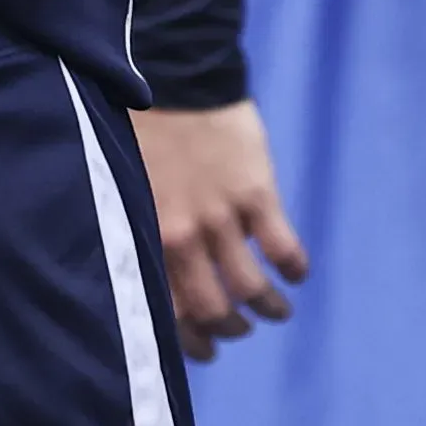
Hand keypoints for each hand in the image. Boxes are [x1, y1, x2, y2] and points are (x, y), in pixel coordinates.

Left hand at [130, 99, 310, 362]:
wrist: (175, 74)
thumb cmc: (142, 126)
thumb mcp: (127, 187)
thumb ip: (141, 229)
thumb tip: (147, 272)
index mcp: (147, 237)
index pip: (169, 313)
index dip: (192, 342)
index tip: (205, 350)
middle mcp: (182, 237)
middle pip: (215, 311)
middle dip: (231, 330)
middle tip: (240, 330)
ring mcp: (222, 217)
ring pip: (252, 290)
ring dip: (269, 309)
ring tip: (277, 311)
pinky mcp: (256, 194)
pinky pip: (283, 249)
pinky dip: (294, 269)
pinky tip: (297, 272)